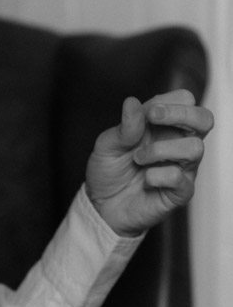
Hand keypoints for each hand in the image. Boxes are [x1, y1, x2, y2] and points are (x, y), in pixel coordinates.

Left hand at [85, 90, 212, 236]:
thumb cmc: (109, 172)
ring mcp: (182, 168)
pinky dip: (158, 176)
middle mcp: (178, 144)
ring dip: (161, 149)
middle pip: (204, 119)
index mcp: (163, 126)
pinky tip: (145, 179)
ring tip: (138, 158)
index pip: (186, 101)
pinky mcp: (180, 192)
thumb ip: (124, 126)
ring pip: (195, 148)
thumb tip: (132, 103)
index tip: (147, 112)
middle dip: (181, 113)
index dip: (169, 101)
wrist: (102, 205)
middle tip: (153, 118)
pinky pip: (180, 178)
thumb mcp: (107, 145)